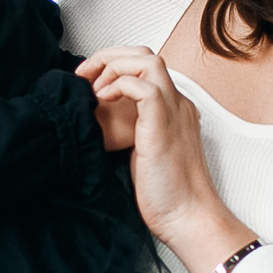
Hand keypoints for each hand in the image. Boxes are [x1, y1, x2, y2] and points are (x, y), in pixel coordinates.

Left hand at [76, 46, 257, 272]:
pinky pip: (143, 87)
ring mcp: (172, 112)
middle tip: (84, 77)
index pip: (145, 66)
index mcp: (172, 110)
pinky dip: (119, 86)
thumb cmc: (166, 195)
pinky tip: (104, 102)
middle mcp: (176, 104)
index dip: (113, 66)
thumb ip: (132, 132)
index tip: (88, 83)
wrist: (187, 217)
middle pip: (146, 55)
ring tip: (94, 88)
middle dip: (109, 57)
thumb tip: (103, 124)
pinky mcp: (162, 126)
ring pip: (147, 61)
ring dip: (113, 67)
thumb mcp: (144, 154)